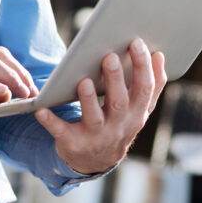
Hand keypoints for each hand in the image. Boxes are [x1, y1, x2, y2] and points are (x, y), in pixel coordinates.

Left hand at [35, 37, 167, 174]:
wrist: (96, 160)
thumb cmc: (118, 122)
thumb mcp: (137, 108)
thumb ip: (150, 85)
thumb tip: (159, 55)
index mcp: (137, 113)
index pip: (144, 89)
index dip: (142, 66)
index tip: (136, 42)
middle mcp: (119, 126)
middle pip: (119, 102)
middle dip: (116, 79)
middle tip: (109, 56)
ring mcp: (96, 136)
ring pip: (94, 118)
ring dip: (89, 100)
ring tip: (83, 81)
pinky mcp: (73, 143)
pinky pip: (61, 132)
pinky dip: (51, 121)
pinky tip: (42, 110)